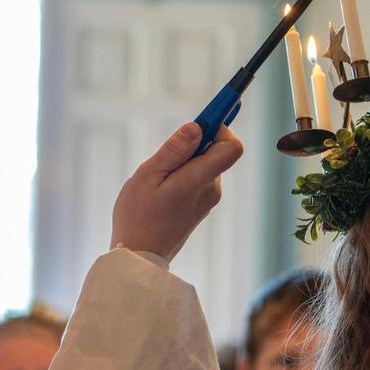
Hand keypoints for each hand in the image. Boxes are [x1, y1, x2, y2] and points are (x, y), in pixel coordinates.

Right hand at [110, 122, 242, 262]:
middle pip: (217, 150)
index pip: (232, 146)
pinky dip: (183, 174)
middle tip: (168, 150)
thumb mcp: (148, 176)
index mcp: (199, 180)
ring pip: (204, 164)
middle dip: (196, 141)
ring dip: (185, 160)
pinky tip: (161, 189)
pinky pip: (198, 177)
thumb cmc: (137, 217)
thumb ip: (174, 150)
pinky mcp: (200, 206)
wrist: (139, 257)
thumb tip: (197, 126)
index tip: (210, 112)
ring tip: (158, 178)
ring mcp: (207, 200)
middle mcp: (211, 189)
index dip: (222, 126)